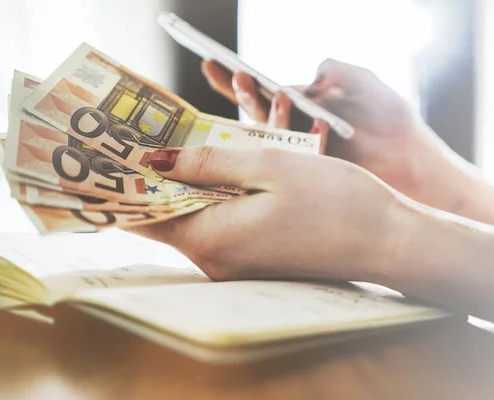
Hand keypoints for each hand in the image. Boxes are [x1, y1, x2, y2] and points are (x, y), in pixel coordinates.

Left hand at [128, 147, 403, 281]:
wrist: (386, 241)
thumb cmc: (336, 202)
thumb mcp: (268, 167)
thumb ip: (207, 164)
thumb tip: (154, 160)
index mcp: (213, 239)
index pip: (141, 217)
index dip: (120, 186)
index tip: (107, 157)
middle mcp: (216, 261)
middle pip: (165, 217)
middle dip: (154, 177)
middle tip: (150, 137)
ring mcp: (235, 264)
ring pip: (192, 218)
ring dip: (189, 184)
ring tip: (191, 145)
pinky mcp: (253, 259)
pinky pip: (218, 225)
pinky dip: (213, 197)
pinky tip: (227, 170)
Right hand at [201, 59, 434, 197]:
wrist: (416, 163)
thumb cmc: (393, 120)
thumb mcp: (366, 83)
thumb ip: (338, 71)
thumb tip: (311, 74)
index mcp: (304, 106)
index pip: (262, 90)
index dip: (235, 79)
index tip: (211, 61)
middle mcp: (295, 129)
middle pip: (255, 111)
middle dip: (240, 93)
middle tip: (232, 76)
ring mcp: (300, 152)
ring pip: (267, 134)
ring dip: (264, 113)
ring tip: (270, 93)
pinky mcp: (308, 173)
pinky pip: (288, 156)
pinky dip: (291, 139)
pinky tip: (301, 127)